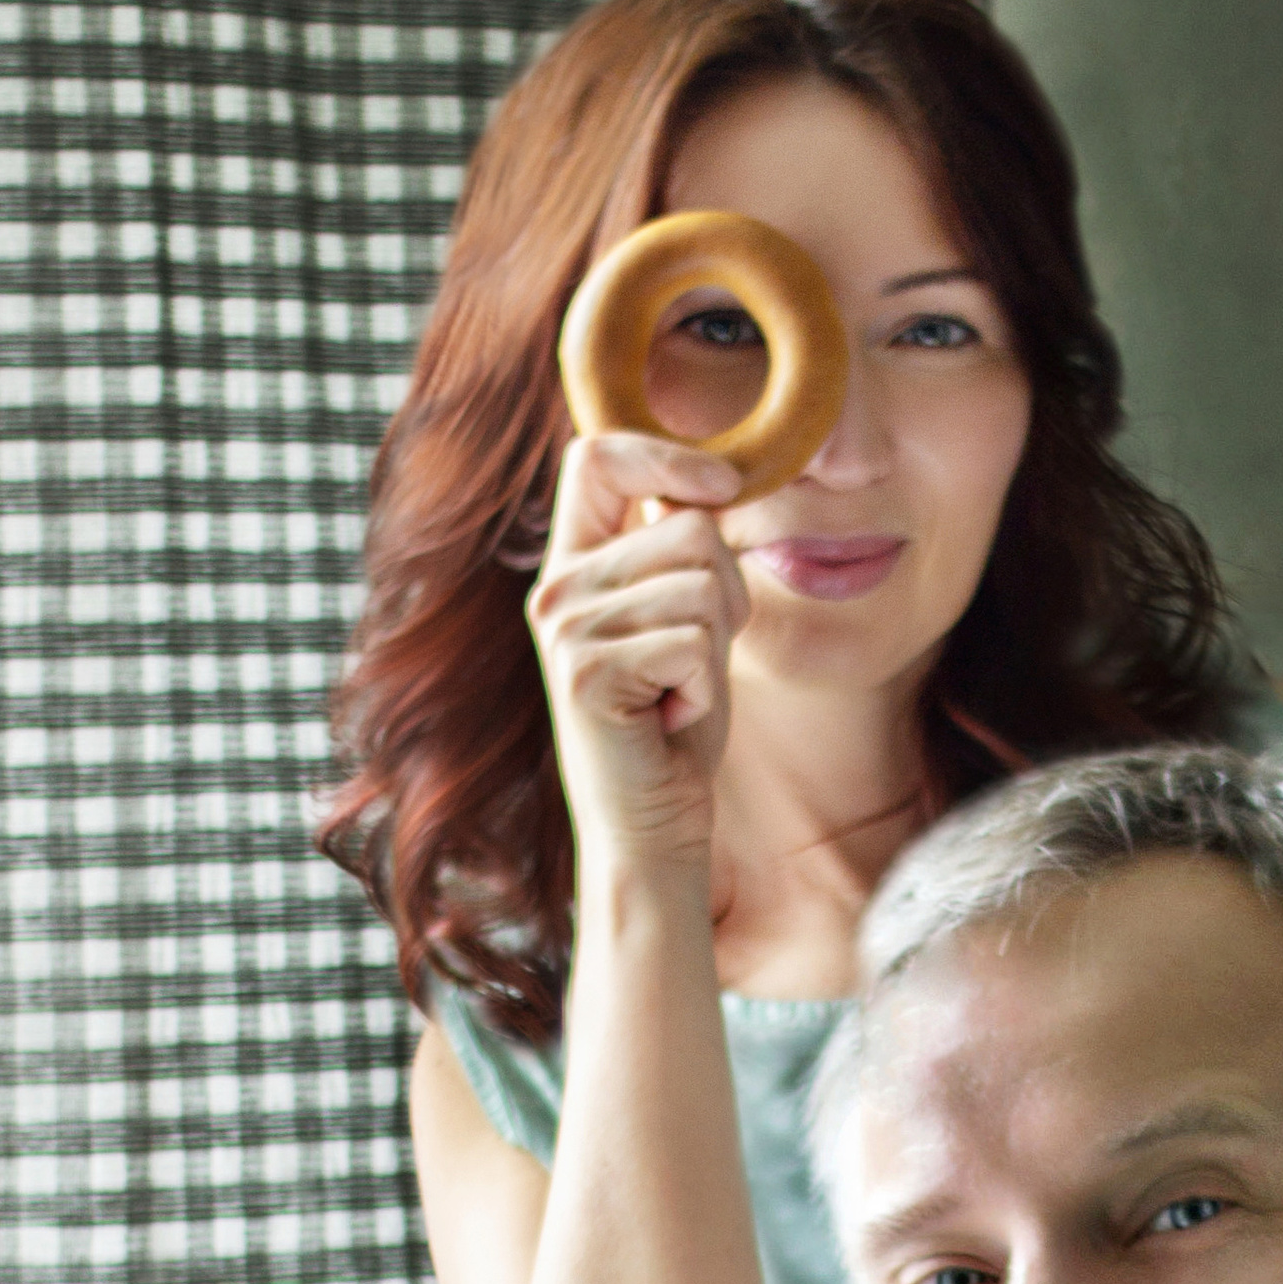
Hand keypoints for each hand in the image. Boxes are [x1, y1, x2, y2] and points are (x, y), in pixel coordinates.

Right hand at [526, 434, 748, 876]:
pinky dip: (705, 689)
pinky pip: (695, 642)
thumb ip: (679, 554)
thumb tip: (715, 485)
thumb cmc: (674, 727)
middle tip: (693, 664)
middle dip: (726, 596)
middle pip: (689, 527)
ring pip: (702, 585)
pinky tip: (670, 719)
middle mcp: (556, 588)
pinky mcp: (587, 671)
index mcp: (573, 565)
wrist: (652, 828)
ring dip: (718, 650)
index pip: (597, 455)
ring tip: (678, 693)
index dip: (666, 455)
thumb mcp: (681, 621)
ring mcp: (565, 628)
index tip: (722, 486)